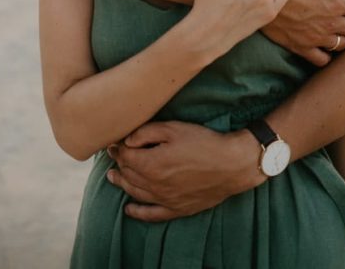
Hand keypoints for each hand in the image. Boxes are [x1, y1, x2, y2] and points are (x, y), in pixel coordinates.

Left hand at [106, 122, 259, 220]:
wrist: (231, 164)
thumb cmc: (203, 142)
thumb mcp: (174, 128)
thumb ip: (147, 132)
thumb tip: (127, 140)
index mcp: (152, 164)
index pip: (125, 157)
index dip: (117, 148)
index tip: (114, 142)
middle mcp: (155, 185)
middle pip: (128, 175)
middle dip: (118, 164)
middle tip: (113, 156)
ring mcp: (165, 200)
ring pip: (136, 193)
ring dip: (122, 184)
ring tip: (113, 177)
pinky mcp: (177, 209)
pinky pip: (152, 215)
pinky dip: (138, 213)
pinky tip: (129, 210)